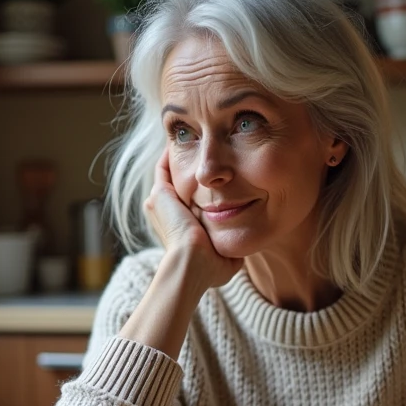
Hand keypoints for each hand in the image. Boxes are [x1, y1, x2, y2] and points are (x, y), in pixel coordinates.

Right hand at [143, 147, 241, 289]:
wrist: (191, 263)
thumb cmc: (209, 267)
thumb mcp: (225, 259)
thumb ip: (233, 249)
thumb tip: (246, 250)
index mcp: (177, 226)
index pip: (187, 201)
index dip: (200, 188)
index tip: (218, 177)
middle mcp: (164, 213)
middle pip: (176, 183)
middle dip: (189, 168)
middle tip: (206, 152)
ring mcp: (158, 202)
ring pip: (168, 172)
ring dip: (180, 157)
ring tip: (196, 139)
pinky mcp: (159, 194)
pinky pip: (164, 165)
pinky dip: (172, 153)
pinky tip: (188, 138)